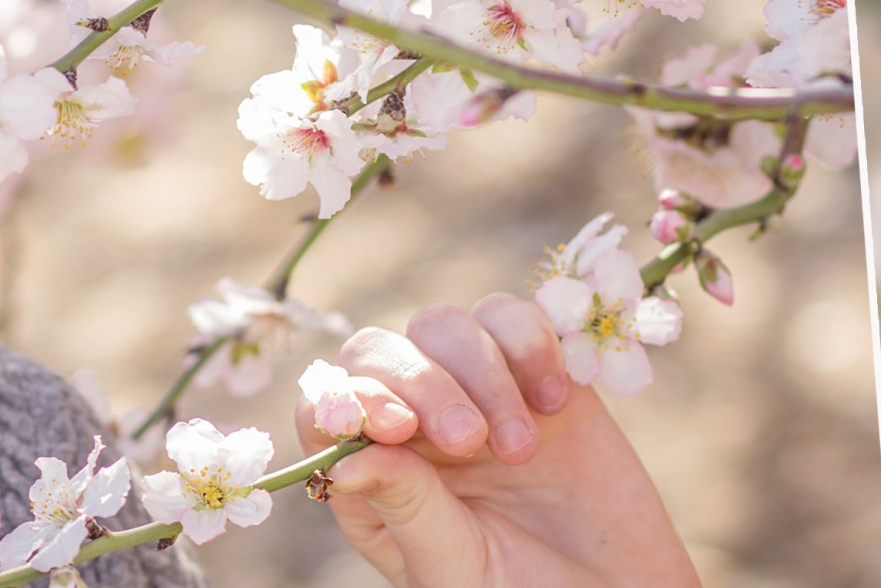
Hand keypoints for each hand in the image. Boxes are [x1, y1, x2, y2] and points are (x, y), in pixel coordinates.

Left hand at [293, 293, 699, 586]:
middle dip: (419, 383)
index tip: (394, 426)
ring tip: (520, 450)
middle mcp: (411, 425)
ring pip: (442, 326)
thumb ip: (405, 508)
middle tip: (467, 442)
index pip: (325, 407)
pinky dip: (530, 344)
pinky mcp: (536, 374)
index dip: (347, 399)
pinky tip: (554, 402)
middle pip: (376, 351)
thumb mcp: (454, 566)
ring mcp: (473, 393)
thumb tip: (345, 459)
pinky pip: (512, 317)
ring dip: (481, 374)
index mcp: (371, 477)